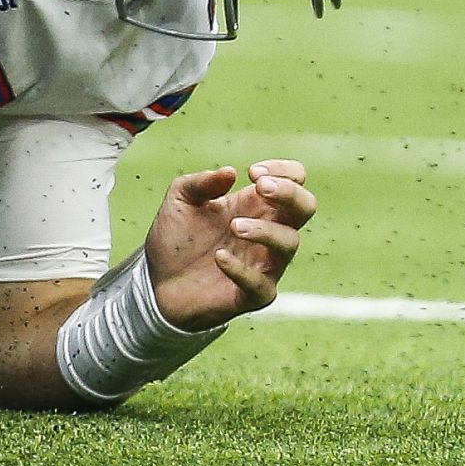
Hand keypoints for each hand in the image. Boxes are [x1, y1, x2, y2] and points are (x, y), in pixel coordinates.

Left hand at [143, 159, 315, 330]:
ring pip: (289, 242)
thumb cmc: (177, 239)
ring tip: (233, 226)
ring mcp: (265, 263)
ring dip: (264, 230)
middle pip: (306, 207)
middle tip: (260, 187)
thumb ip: (201, 183)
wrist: (158, 284)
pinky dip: (242, 269)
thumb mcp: (180, 200)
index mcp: (255, 205)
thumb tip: (230, 172)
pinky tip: (219, 257)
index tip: (253, 173)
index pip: (294, 180)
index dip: (284, 171)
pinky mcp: (254, 294)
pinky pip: (261, 283)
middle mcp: (267, 232)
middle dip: (289, 193)